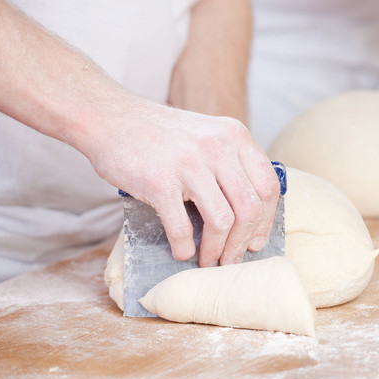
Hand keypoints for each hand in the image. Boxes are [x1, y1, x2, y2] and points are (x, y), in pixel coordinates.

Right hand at [85, 99, 280, 267]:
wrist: (111, 117)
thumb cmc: (159, 134)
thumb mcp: (207, 135)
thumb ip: (230, 163)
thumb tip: (251, 214)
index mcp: (235, 136)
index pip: (268, 186)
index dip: (266, 221)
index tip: (256, 240)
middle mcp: (217, 147)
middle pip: (250, 208)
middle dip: (243, 242)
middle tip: (232, 259)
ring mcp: (189, 163)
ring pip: (222, 221)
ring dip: (217, 250)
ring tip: (209, 261)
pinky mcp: (159, 181)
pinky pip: (181, 227)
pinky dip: (184, 247)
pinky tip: (182, 252)